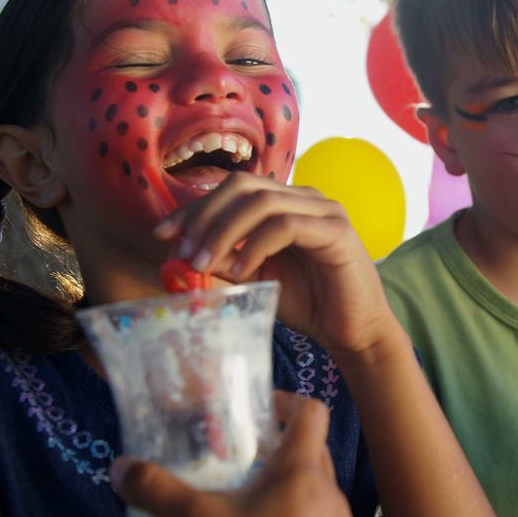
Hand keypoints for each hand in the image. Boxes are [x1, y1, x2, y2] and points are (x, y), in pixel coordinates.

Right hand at [112, 392, 358, 516]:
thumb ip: (158, 493)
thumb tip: (121, 468)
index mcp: (301, 469)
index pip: (311, 411)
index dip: (285, 403)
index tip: (256, 411)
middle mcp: (329, 491)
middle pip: (311, 452)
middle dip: (277, 452)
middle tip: (238, 462)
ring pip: (314, 493)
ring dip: (284, 494)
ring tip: (244, 511)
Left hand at [154, 172, 400, 355]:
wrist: (354, 331)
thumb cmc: (309, 303)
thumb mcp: (255, 280)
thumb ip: (225, 261)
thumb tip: (182, 253)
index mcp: (285, 201)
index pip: (231, 189)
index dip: (194, 208)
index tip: (163, 235)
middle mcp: (304, 196)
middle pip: (242, 184)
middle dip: (205, 216)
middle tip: (183, 251)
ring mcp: (324, 210)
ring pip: (261, 202)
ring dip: (224, 233)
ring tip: (202, 265)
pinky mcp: (336, 231)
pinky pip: (285, 226)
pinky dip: (255, 246)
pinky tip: (240, 272)